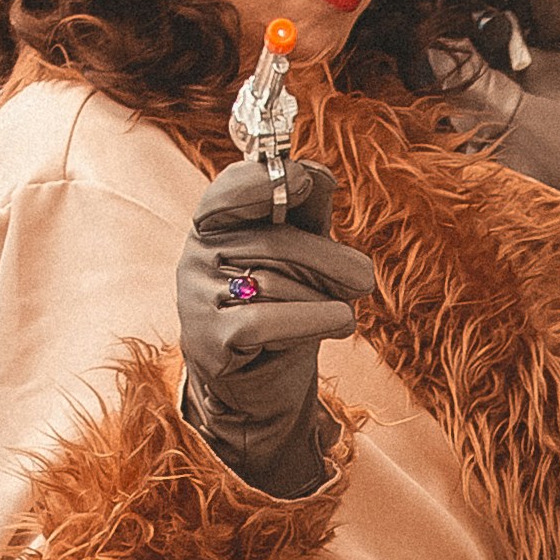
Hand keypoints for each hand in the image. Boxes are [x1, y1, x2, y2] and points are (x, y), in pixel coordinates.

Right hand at [174, 154, 377, 493]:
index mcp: (214, 225)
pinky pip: (268, 320)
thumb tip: (317, 172)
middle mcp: (196, 256)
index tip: (305, 180)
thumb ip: (305, 213)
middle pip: (273, 242)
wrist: (258, 387)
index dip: (264, 181)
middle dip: (329, 260)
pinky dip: (315, 320)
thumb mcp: (299, 256)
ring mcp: (197, 299)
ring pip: (276, 283)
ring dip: (325, 298)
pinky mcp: (210, 341)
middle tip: (364, 278)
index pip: (229, 191)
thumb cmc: (282, 309)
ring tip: (340, 310)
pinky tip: (340, 322)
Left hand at [430, 0, 559, 192]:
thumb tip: (419, 21)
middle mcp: (516, 60)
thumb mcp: (456, 97)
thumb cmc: (484, 153)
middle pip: (517, 4)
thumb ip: (443, 59)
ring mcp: (552, 64)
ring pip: (552, 12)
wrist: (529, 192)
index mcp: (481, 63)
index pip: (481, 10)